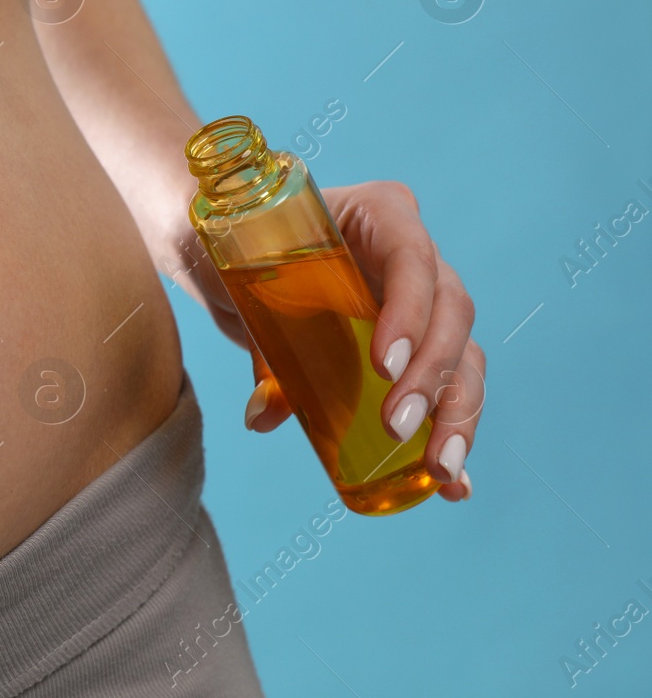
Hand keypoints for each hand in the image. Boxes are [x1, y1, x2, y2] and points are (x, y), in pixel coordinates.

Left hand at [172, 180, 481, 502]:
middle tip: (397, 427)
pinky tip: (454, 484)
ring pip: (463, 354)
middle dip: (433, 375)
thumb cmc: (237, 249)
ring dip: (457, 414)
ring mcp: (423, 300)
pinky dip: (454, 433)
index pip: (412, 255)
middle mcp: (414, 253)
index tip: (385, 364)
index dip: (410, 310)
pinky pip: (449, 385)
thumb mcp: (235, 278)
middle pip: (451, 311)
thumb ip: (248, 331)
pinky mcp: (417, 345)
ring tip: (441, 471)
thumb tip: (264, 414)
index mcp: (378, 214)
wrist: (234, 256)